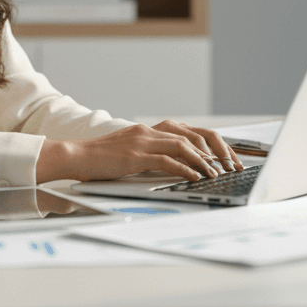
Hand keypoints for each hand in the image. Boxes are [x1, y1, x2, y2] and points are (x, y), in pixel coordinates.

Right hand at [35, 121, 244, 183]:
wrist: (76, 156)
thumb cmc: (101, 159)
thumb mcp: (130, 153)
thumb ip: (150, 154)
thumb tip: (175, 166)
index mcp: (149, 130)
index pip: (189, 132)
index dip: (210, 143)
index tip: (225, 157)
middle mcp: (149, 131)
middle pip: (193, 136)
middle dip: (216, 151)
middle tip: (230, 165)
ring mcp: (143, 141)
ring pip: (183, 146)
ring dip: (204, 161)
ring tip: (217, 173)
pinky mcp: (136, 155)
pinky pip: (167, 160)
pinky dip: (185, 168)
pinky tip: (196, 176)